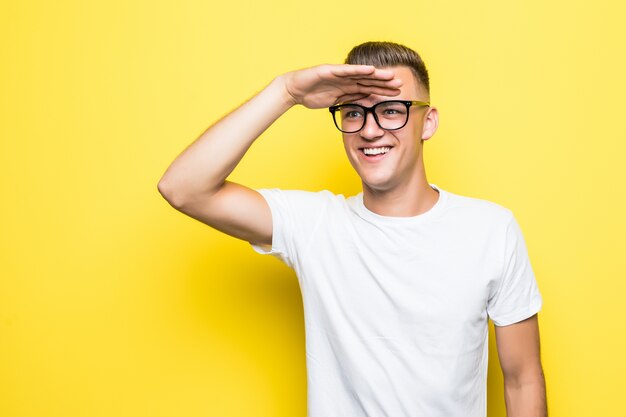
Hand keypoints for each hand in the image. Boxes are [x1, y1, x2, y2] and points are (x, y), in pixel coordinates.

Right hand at [281, 64, 402, 108]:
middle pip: (369, 80)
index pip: (369, 88)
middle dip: (384, 82)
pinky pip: (346, 70)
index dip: (383, 90)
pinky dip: (358, 70)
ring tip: (391, 75)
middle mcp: (346, 79)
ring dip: (376, 75)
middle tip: (400, 84)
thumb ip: (349, 99)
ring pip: (361, 74)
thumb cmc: (312, 95)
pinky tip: (370, 70)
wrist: (294, 89)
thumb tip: (365, 102)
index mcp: (348, 86)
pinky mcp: (330, 70)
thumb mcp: (335, 101)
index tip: (397, 93)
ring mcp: (338, 74)